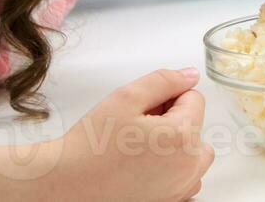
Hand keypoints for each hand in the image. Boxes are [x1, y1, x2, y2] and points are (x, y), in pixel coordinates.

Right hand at [53, 68, 211, 201]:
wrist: (67, 185)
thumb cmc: (91, 146)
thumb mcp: (127, 97)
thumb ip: (164, 80)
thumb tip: (190, 75)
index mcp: (182, 137)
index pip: (194, 99)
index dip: (168, 97)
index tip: (143, 108)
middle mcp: (188, 167)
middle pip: (196, 127)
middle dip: (175, 120)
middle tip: (138, 125)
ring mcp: (180, 189)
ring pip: (194, 155)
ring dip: (176, 145)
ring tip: (139, 146)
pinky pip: (185, 178)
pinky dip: (172, 169)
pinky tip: (142, 166)